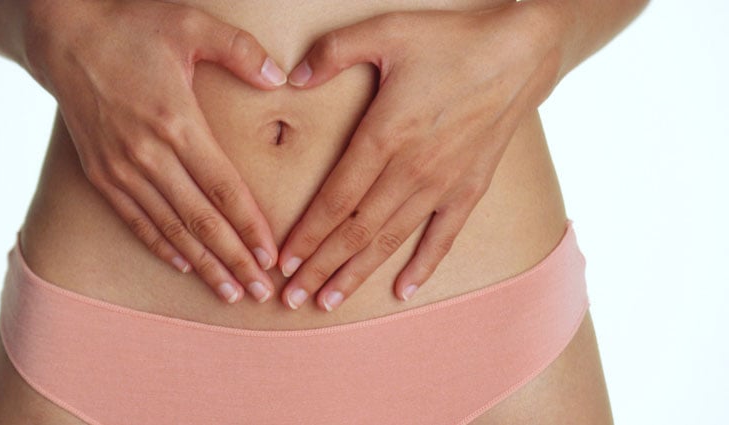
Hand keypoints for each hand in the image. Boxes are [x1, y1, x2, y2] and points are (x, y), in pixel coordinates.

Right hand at [22, 1, 289, 303]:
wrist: (63, 35)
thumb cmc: (131, 26)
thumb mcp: (190, 23)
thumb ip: (240, 50)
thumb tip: (279, 78)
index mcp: (176, 121)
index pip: (223, 188)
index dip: (250, 226)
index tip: (272, 256)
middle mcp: (147, 153)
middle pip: (200, 220)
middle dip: (234, 259)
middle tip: (261, 291)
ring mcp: (120, 167)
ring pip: (169, 228)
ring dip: (202, 264)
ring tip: (230, 291)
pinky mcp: (99, 172)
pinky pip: (135, 219)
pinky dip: (160, 246)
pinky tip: (184, 266)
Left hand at [277, 4, 563, 310]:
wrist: (521, 53)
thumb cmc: (451, 40)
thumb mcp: (386, 31)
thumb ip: (333, 52)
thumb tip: (293, 77)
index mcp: (385, 136)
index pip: (335, 200)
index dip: (307, 234)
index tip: (283, 261)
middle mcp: (411, 170)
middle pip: (356, 231)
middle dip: (321, 267)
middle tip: (292, 297)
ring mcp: (443, 184)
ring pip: (391, 241)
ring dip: (357, 273)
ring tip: (329, 301)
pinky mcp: (470, 189)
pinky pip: (442, 237)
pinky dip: (422, 266)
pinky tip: (402, 290)